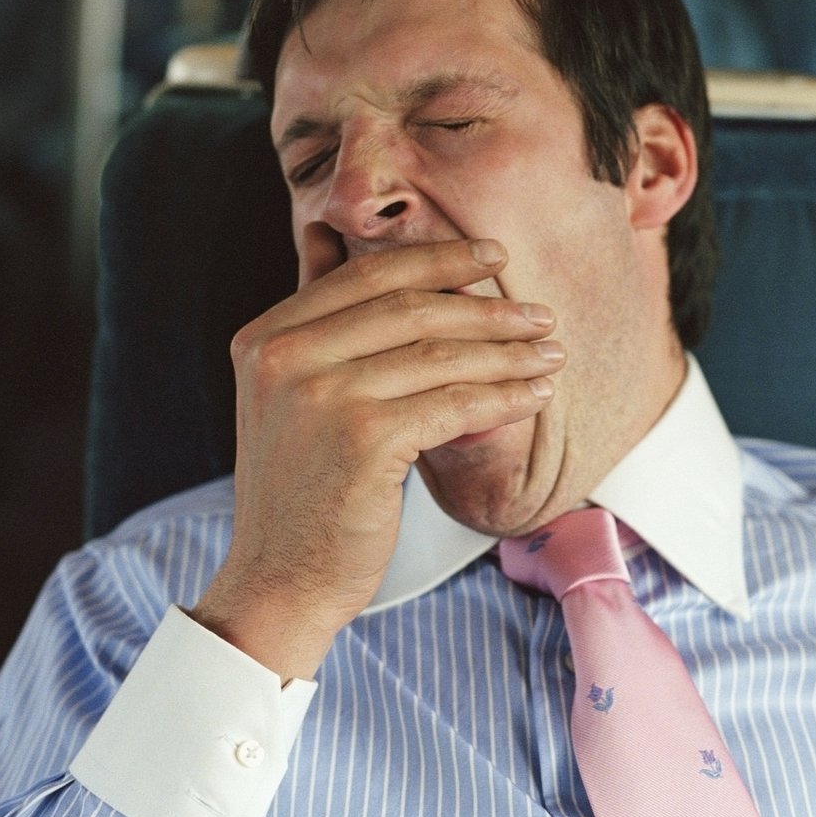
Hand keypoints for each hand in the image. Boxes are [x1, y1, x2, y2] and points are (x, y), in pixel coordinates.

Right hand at [190, 239, 563, 679]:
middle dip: (485, 307)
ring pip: (438, 355)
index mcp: (265, 336)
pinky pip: (452, 404)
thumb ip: (312, 321)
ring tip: (549, 354)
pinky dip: (501, 397)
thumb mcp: (286, 393)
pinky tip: (532, 397)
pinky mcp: (363, 440)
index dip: (437, 259)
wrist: (279, 582)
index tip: (492, 257)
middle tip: (538, 313)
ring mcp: (320, 396)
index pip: (364, 277)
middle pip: (408, 308)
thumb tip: (324, 234)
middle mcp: (284, 357)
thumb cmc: (301, 491)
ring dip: (507, 352)